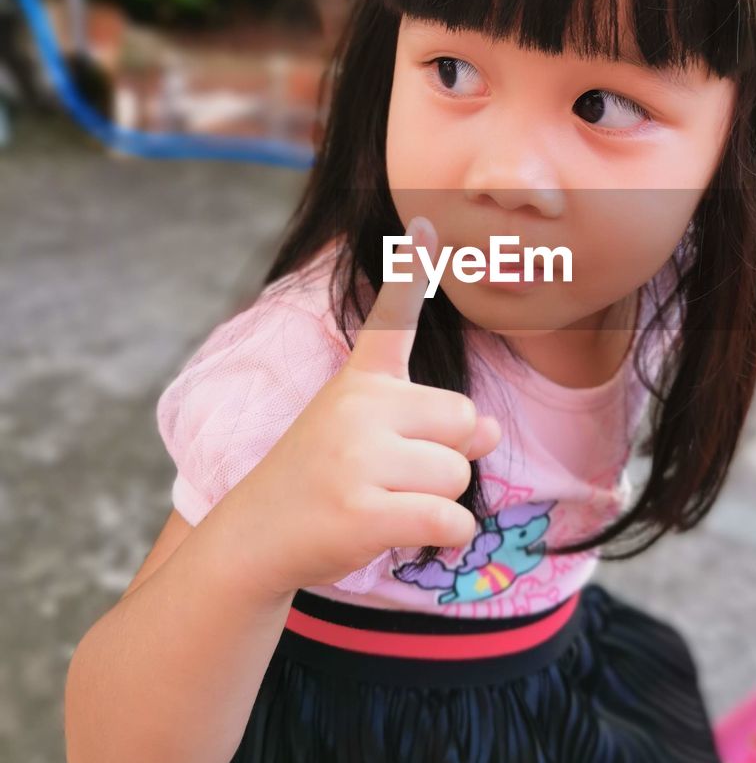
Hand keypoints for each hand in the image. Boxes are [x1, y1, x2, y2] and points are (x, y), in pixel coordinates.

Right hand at [227, 216, 501, 596]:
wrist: (256, 538)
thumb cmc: (322, 480)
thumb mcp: (368, 437)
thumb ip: (432, 424)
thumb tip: (493, 429)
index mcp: (360, 382)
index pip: (391, 320)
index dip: (410, 272)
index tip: (424, 224)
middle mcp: (358, 408)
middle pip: (464, 421)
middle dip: (446, 457)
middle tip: (391, 476)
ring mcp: (358, 458)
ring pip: (459, 474)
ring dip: (438, 501)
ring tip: (384, 503)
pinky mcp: (364, 510)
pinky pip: (451, 521)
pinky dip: (444, 538)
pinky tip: (401, 537)